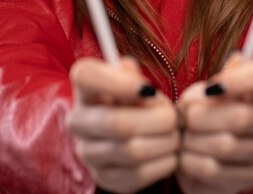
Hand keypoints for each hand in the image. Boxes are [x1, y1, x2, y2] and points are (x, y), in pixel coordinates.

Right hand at [66, 56, 178, 192]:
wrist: (125, 128)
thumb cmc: (132, 95)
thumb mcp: (130, 75)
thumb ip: (133, 74)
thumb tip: (143, 91)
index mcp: (83, 87)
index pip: (86, 75)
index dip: (117, 82)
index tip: (149, 88)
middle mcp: (78, 120)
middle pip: (117, 123)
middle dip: (156, 119)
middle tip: (174, 116)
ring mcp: (87, 152)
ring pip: (132, 151)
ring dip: (164, 142)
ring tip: (174, 134)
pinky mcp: (103, 177)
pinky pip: (138, 175)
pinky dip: (162, 163)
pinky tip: (169, 152)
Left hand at [176, 54, 252, 193]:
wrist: (200, 149)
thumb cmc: (205, 109)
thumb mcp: (207, 89)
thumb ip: (214, 82)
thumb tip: (215, 88)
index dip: (244, 78)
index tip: (212, 85)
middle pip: (242, 117)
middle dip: (202, 115)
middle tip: (183, 115)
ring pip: (225, 146)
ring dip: (193, 140)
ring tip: (182, 135)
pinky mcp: (251, 178)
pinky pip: (214, 170)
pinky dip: (191, 161)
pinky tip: (185, 155)